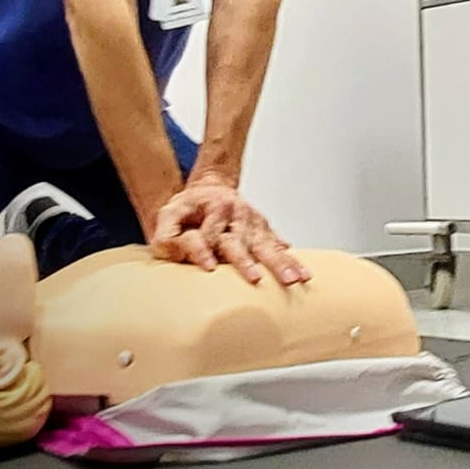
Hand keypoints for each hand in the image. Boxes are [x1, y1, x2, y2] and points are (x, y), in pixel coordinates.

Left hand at [149, 175, 311, 285]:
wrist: (211, 189)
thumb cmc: (189, 208)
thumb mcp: (169, 215)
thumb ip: (167, 235)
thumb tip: (178, 254)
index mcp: (214, 209)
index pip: (210, 233)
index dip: (206, 250)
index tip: (208, 267)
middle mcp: (238, 216)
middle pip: (242, 241)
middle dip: (249, 261)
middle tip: (256, 279)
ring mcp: (254, 224)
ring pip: (268, 246)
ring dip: (280, 263)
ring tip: (293, 279)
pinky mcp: (265, 232)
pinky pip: (280, 247)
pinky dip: (293, 260)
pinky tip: (303, 273)